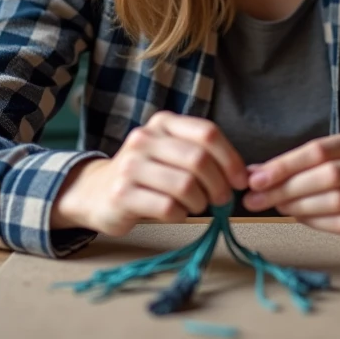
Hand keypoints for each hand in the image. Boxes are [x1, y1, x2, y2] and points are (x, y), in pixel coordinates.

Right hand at [52, 111, 247, 236]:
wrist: (95, 192)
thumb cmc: (146, 175)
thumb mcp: (170, 153)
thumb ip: (202, 155)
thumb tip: (243, 176)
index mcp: (163, 123)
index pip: (208, 133)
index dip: (231, 159)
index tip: (239, 180)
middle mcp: (145, 138)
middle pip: (199, 160)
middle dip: (219, 185)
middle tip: (221, 200)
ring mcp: (131, 165)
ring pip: (185, 185)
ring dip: (200, 202)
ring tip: (197, 206)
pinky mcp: (122, 194)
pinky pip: (168, 207)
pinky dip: (181, 214)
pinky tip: (176, 213)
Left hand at [241, 133, 339, 248]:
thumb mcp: (315, 169)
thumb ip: (286, 169)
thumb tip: (250, 174)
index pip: (317, 150)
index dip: (284, 165)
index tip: (255, 180)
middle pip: (328, 174)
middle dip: (287, 188)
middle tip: (256, 200)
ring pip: (336, 200)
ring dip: (300, 206)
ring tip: (278, 208)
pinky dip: (317, 222)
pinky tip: (300, 219)